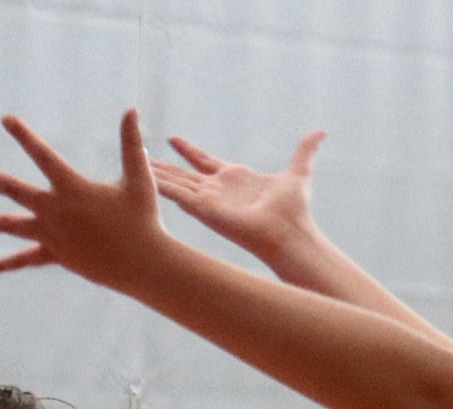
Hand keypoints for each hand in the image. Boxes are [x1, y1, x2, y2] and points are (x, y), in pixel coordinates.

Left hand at [0, 109, 168, 286]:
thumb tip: (132, 109)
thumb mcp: (138, 178)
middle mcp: (54, 211)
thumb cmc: (143, 219)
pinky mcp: (53, 255)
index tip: (5, 119)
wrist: (142, 264)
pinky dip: (3, 264)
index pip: (42, 156)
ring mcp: (50, 235)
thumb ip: (130, 143)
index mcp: (71, 188)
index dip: (25, 136)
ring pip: (6, 226)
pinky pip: (23, 260)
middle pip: (9, 189)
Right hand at [151, 130, 325, 259]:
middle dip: (161, 164)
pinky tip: (142, 177)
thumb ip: (305, 150)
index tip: (172, 139)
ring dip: (154, 174)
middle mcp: (216, 189)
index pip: (204, 161)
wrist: (287, 232)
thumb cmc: (293, 209)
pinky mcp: (203, 209)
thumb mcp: (299, 171)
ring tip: (132, 163)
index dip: (189, 150)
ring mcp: (207, 200)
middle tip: (139, 153)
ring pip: (174, 183)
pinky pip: (176, 195)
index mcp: (233, 178)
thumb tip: (321, 132)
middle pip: (182, 173)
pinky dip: (159, 186)